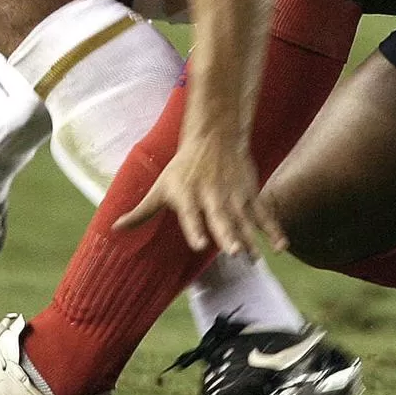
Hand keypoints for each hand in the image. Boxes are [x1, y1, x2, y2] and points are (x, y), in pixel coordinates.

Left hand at [113, 128, 286, 258]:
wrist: (214, 136)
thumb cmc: (182, 167)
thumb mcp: (160, 187)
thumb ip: (141, 212)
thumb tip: (114, 228)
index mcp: (188, 195)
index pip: (190, 215)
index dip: (194, 229)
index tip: (199, 245)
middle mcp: (211, 195)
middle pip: (220, 217)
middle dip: (228, 234)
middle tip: (234, 252)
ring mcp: (233, 194)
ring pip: (244, 219)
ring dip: (251, 238)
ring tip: (254, 258)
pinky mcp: (250, 193)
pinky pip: (263, 213)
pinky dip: (273, 228)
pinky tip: (281, 246)